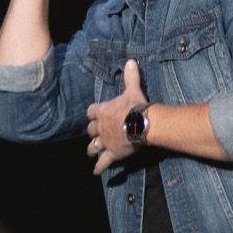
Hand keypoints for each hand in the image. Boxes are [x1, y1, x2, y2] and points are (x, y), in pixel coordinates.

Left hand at [85, 58, 146, 174]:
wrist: (141, 124)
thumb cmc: (136, 106)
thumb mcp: (132, 89)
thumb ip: (130, 76)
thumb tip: (131, 61)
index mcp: (102, 111)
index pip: (91, 111)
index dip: (93, 113)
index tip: (93, 114)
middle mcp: (100, 127)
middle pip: (91, 130)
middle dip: (92, 132)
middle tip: (93, 134)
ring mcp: (105, 141)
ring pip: (93, 146)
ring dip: (92, 148)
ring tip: (90, 152)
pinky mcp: (112, 153)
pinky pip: (103, 162)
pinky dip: (99, 167)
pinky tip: (96, 172)